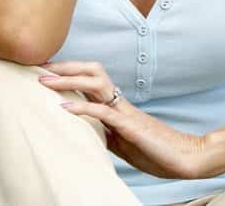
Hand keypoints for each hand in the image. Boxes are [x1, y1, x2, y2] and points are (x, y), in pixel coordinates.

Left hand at [38, 60, 210, 178]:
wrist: (184, 157)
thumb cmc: (156, 151)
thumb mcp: (122, 142)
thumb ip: (106, 133)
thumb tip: (86, 133)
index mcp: (118, 106)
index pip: (91, 80)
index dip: (69, 72)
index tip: (46, 71)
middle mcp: (121, 103)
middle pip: (93, 71)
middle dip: (66, 67)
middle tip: (40, 68)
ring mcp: (125, 112)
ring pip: (97, 83)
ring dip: (69, 80)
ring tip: (45, 81)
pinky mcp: (129, 126)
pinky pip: (103, 111)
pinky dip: (82, 106)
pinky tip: (64, 107)